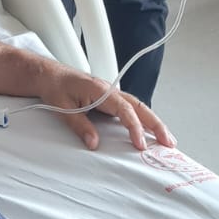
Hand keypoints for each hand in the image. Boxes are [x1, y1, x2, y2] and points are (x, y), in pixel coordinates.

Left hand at [34, 59, 174, 151]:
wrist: (49, 74)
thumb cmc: (55, 86)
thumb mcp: (63, 107)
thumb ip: (80, 125)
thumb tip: (94, 143)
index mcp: (100, 90)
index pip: (124, 109)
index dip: (134, 127)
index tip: (140, 144)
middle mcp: (110, 90)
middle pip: (140, 106)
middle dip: (156, 124)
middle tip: (169, 142)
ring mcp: (111, 94)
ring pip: (138, 107)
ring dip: (152, 122)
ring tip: (166, 139)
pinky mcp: (109, 99)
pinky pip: (130, 109)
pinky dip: (142, 120)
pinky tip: (149, 131)